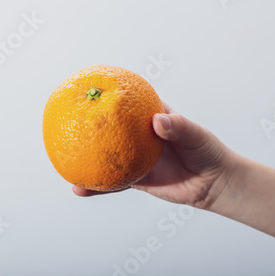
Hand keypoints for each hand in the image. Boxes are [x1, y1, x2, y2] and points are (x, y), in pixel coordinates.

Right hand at [73, 102, 234, 209]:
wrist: (213, 183)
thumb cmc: (207, 152)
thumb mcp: (195, 135)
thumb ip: (178, 126)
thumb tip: (157, 121)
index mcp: (152, 117)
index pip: (128, 102)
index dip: (109, 94)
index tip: (89, 87)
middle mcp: (139, 136)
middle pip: (109, 128)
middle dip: (88, 124)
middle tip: (65, 118)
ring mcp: (135, 156)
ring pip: (105, 155)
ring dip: (84, 156)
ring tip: (61, 156)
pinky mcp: (136, 178)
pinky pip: (112, 182)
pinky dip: (96, 186)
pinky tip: (79, 188)